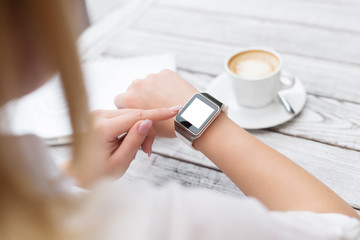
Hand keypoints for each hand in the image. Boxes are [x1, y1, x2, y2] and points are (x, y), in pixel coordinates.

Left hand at [63, 107, 179, 185]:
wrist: (78, 173)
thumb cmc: (96, 173)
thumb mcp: (120, 162)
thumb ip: (134, 140)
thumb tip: (147, 122)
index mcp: (102, 128)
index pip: (136, 116)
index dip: (158, 113)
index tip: (175, 109)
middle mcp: (98, 116)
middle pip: (135, 114)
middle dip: (147, 130)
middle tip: (147, 150)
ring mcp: (98, 114)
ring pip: (131, 115)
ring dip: (139, 130)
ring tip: (137, 149)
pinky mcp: (101, 116)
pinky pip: (124, 117)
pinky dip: (132, 128)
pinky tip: (129, 142)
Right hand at [114, 69, 197, 136]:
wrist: (192, 115)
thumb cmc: (170, 126)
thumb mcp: (148, 130)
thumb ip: (136, 124)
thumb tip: (132, 131)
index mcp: (128, 99)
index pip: (119, 100)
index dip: (128, 107)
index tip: (138, 112)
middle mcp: (136, 85)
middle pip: (133, 90)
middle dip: (140, 97)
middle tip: (153, 107)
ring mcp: (151, 77)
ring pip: (147, 83)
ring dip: (152, 90)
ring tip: (165, 101)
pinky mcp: (165, 72)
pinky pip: (161, 78)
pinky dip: (165, 84)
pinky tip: (173, 95)